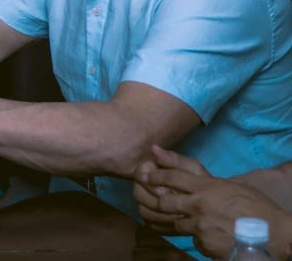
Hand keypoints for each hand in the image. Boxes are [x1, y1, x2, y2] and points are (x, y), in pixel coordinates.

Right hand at [134, 144, 209, 229]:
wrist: (213, 203)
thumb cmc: (201, 183)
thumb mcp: (192, 169)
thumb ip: (173, 159)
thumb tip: (153, 148)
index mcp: (152, 170)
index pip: (139, 175)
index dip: (150, 185)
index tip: (166, 192)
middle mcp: (145, 186)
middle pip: (137, 194)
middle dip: (156, 202)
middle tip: (176, 207)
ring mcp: (147, 203)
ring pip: (142, 210)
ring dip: (161, 216)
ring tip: (180, 217)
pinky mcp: (153, 219)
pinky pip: (150, 224)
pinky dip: (163, 226)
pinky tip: (177, 224)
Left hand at [136, 145, 286, 257]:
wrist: (273, 234)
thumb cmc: (257, 208)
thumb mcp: (232, 186)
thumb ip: (208, 182)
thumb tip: (189, 177)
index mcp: (207, 187)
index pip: (172, 177)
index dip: (156, 175)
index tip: (147, 175)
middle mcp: (199, 205)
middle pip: (164, 201)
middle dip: (156, 201)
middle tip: (154, 201)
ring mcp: (200, 226)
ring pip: (175, 223)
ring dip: (176, 222)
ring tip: (182, 222)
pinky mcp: (204, 244)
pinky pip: (193, 240)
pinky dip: (197, 238)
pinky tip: (209, 237)